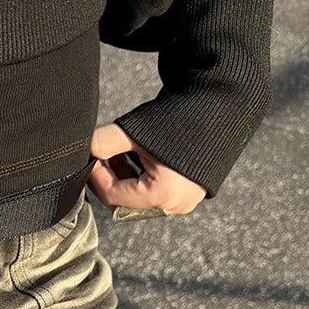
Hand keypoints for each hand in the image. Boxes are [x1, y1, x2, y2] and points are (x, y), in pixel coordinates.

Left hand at [88, 123, 205, 214]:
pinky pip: (157, 193)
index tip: (88, 159)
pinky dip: (143, 178)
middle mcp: (174, 204)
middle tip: (101, 159)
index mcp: (161, 194)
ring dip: (126, 178)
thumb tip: (83, 148)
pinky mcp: (191, 192)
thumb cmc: (181, 116)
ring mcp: (184, 201)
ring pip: (140, 198)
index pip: (112, 196)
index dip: (95, 177)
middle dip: (110, 180)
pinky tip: (139, 155)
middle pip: (126, 202)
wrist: (224, 103)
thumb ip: (105, 142)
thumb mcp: (136, 130)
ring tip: (122, 152)